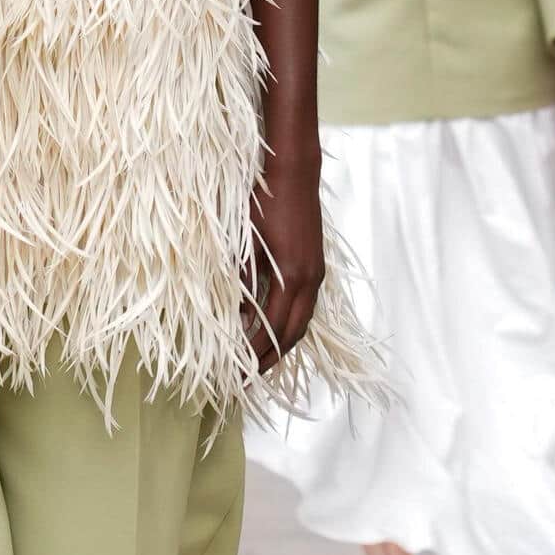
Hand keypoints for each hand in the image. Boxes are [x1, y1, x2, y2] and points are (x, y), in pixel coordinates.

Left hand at [249, 160, 325, 362]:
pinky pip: (306, 309)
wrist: (295, 175)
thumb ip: (242, 280)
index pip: (272, 328)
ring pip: (302, 323)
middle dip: (269, 359)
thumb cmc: (265, 204)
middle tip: (247, 379)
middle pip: (292, 334)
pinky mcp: (316, 267)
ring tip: (261, 364)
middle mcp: (309, 281)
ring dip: (282, 346)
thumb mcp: (245, 242)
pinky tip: (276, 332)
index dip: (255, 353)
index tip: (237, 371)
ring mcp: (316, 275)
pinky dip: (291, 327)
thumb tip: (238, 316)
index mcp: (290, 277)